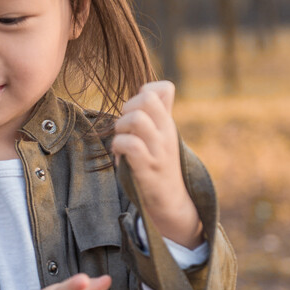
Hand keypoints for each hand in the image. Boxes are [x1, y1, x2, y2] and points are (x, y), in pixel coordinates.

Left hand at [112, 81, 202, 247]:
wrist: (171, 201)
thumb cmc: (159, 166)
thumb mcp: (162, 136)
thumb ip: (156, 114)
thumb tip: (148, 90)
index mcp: (168, 123)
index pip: (165, 88)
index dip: (143, 91)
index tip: (137, 110)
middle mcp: (166, 132)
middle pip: (146, 98)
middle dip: (127, 108)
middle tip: (125, 127)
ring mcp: (158, 150)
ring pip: (136, 120)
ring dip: (121, 129)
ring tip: (122, 142)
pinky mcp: (148, 168)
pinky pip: (130, 145)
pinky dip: (118, 148)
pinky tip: (120, 157)